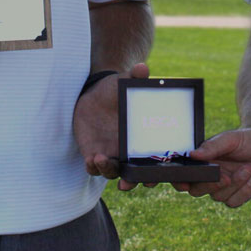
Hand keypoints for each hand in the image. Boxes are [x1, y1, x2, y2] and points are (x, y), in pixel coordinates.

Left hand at [74, 61, 149, 185]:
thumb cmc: (116, 89)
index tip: (157, 175)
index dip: (159, 171)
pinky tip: (91, 158)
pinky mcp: (94, 153)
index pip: (156, 160)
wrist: (94, 94)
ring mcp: (112, 153)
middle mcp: (130, 150)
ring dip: (110, 170)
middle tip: (131, 182)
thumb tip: (143, 67)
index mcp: (144, 137)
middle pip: (137, 174)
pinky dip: (94, 166)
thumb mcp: (125, 82)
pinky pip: (95, 167)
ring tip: (101, 159)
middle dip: (136, 181)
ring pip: (114, 172)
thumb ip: (135, 77)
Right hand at [172, 127, 250, 207]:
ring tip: (246, 169)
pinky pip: (233, 202)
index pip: (181, 174)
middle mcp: (207, 176)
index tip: (181, 183)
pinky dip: (243, 191)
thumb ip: (212, 147)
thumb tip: (193, 154)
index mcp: (201, 161)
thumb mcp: (230, 139)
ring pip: (217, 197)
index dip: (175, 181)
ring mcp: (221, 188)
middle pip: (196, 190)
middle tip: (225, 177)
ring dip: (233, 185)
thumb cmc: (246, 139)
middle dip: (210, 186)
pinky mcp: (235, 196)